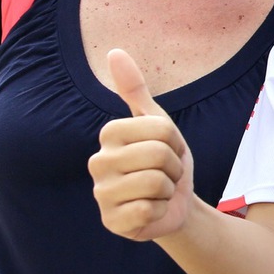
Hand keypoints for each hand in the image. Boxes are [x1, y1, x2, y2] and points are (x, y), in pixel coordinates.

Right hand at [89, 49, 196, 241]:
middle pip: (159, 155)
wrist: (174, 205)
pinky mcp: (111, 221)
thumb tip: (114, 51)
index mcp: (109, 134)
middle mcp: (98, 162)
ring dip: (168, 190)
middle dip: (174, 167)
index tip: (168, 150)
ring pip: (156, 183)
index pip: (161, 129)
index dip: (175, 142)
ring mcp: (101, 194)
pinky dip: (161, 211)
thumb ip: (135, 90)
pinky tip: (152, 210)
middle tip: (166, 174)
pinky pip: (149, 209)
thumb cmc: (165, 162)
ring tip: (159, 191)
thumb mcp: (157, 123)